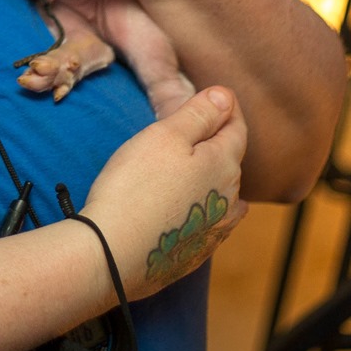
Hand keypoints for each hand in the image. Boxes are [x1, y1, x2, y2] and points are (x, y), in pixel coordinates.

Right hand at [80, 86, 248, 301]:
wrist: (113, 254)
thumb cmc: (136, 187)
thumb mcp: (166, 136)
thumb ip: (200, 113)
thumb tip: (226, 96)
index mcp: (224, 164)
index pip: (236, 127)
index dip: (226, 108)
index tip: (215, 96)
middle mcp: (229, 198)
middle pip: (230, 159)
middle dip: (218, 140)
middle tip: (196, 124)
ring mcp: (215, 229)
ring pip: (223, 191)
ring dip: (212, 175)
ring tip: (196, 164)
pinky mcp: (196, 252)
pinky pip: (209, 221)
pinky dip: (204, 206)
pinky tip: (198, 207)